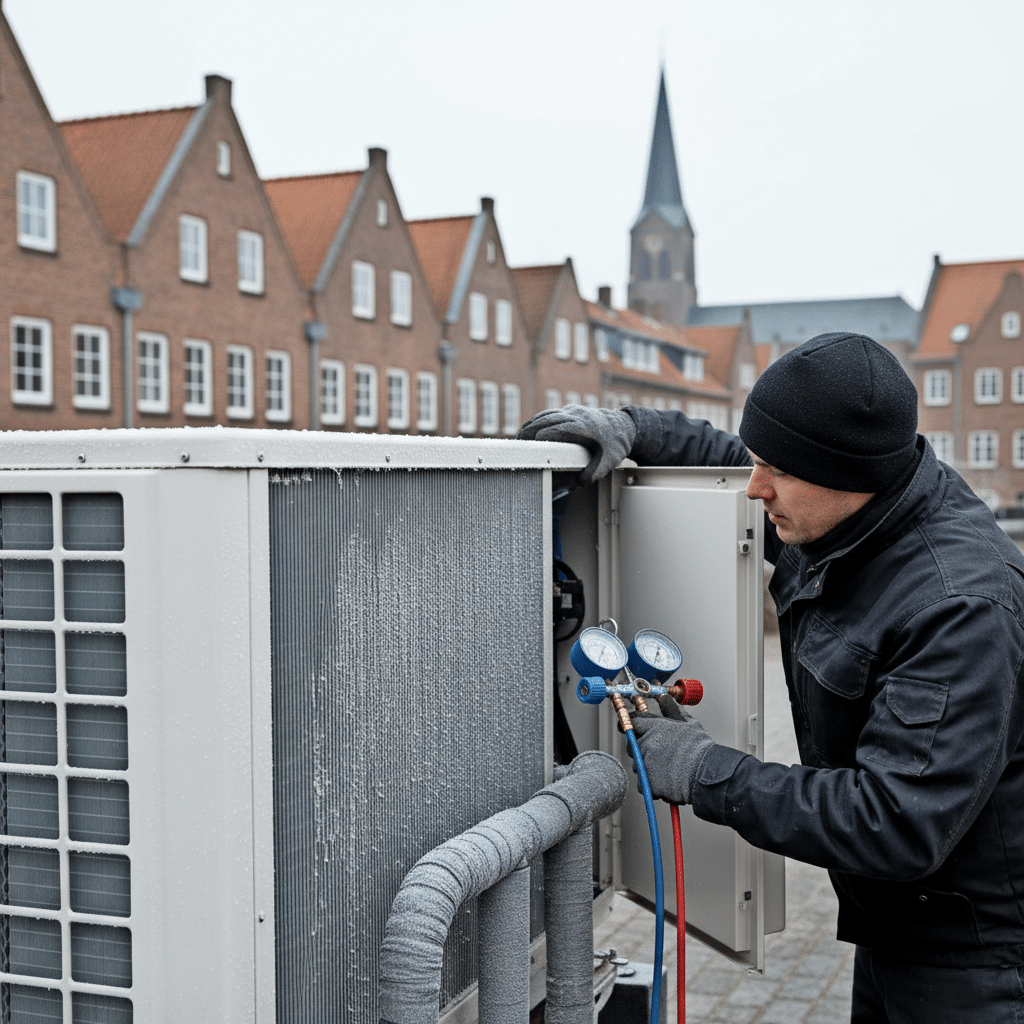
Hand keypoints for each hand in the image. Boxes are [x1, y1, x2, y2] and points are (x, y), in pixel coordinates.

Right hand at [516, 406, 636, 483]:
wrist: (624, 426)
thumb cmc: (616, 445)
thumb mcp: (609, 461)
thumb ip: (595, 472)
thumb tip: (580, 482)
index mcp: (586, 427)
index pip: (561, 428)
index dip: (545, 436)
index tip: (533, 446)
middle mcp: (577, 416)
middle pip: (549, 419)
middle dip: (532, 431)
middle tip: (518, 445)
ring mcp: (573, 411)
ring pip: (547, 414)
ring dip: (531, 425)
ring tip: (517, 439)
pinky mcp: (569, 411)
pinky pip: (549, 414)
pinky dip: (536, 421)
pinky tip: (527, 430)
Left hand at [629, 695, 714, 804]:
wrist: (706, 773)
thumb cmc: (700, 748)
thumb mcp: (688, 723)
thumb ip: (671, 709)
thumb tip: (664, 698)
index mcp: (654, 727)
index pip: (634, 722)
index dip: (636, 725)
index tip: (638, 728)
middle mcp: (646, 744)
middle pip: (632, 744)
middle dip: (642, 746)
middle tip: (659, 751)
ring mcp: (645, 764)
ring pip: (638, 764)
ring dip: (647, 765)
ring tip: (667, 766)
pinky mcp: (646, 783)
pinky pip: (642, 783)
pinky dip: (651, 783)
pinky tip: (666, 780)